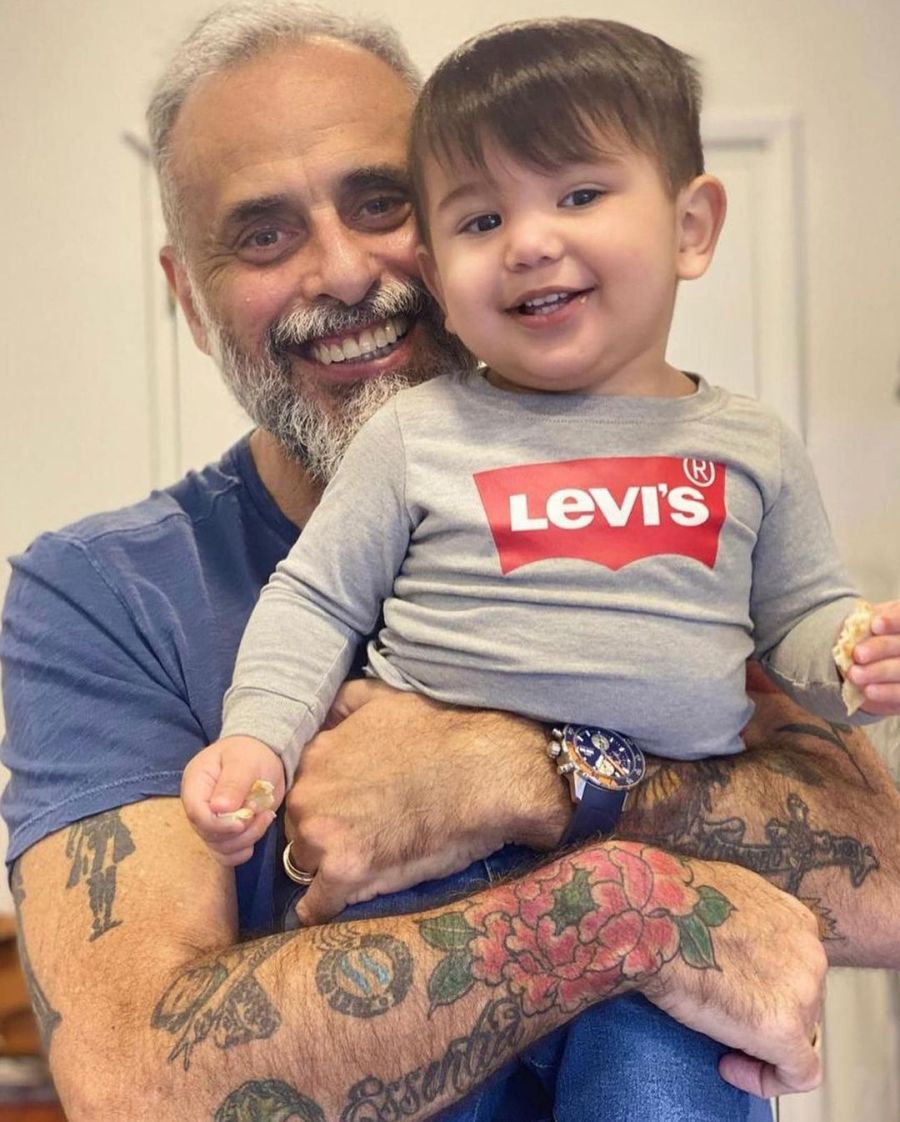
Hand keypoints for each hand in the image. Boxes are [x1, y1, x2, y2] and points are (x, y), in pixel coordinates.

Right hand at [181, 735, 283, 864]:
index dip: (218, 824)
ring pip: (220, 847)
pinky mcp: (225, 832)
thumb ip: (232, 784)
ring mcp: (211, 821)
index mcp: (195, 784)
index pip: (197, 814)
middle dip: (238, 832)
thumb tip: (219, 808)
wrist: (262, 754)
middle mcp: (198, 806)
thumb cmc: (250, 752)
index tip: (241, 822)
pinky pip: (226, 854)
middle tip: (262, 814)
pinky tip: (259, 831)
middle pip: (208, 834)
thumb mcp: (244, 762)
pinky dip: (243, 850)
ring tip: (265, 817)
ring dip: (246, 839)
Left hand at [286, 681, 567, 924]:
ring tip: (363, 868)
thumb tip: (326, 710)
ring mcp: (322, 834)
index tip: (343, 810)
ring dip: (327, 869)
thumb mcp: (382, 696)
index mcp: (315, 756)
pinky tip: (334, 907)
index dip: (323, 802)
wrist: (483, 770)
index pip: (300, 789)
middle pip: (299, 827)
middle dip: (323, 834)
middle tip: (362, 837)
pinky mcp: (345, 872)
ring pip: (306, 864)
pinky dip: (324, 909)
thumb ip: (343, 701)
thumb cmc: (441, 731)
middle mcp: (307, 795)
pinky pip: (317, 905)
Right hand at [642, 858, 825, 1097]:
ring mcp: (802, 991)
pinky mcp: (785, 1029)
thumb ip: (745, 921)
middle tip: (723, 1017)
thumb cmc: (671, 902)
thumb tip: (730, 939)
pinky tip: (728, 1067)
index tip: (735, 991)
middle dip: (766, 1012)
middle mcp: (810, 953)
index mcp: (796, 921)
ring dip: (761, 1043)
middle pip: (801, 1001)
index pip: (796, 968)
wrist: (653, 916)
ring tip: (718, 1042)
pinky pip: (797, 1073)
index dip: (768, 986)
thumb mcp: (724, 896)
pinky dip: (766, 1079)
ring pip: (799, 1036)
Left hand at [848, 600, 899, 714]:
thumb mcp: (867, 624)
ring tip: (855, 674)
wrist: (873, 669)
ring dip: (879, 672)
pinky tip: (869, 691)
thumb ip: (864, 621)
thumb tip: (855, 623)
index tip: (875, 625)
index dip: (893, 621)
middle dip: (881, 648)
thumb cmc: (867, 639)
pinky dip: (887, 692)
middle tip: (858, 654)